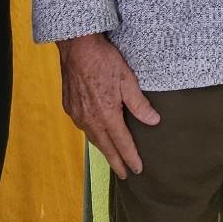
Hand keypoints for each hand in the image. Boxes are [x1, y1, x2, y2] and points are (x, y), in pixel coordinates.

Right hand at [57, 33, 160, 177]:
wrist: (76, 47)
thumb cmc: (104, 60)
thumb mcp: (127, 80)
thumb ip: (139, 104)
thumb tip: (153, 121)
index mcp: (107, 115)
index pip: (122, 143)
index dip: (130, 158)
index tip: (138, 170)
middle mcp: (90, 119)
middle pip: (105, 147)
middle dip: (116, 162)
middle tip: (124, 174)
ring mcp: (77, 114)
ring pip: (92, 138)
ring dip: (103, 149)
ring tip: (112, 157)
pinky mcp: (69, 106)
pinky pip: (83, 127)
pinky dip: (92, 134)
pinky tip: (96, 134)